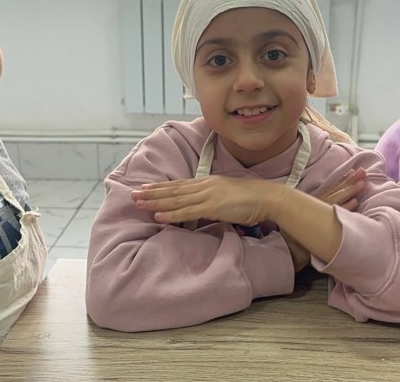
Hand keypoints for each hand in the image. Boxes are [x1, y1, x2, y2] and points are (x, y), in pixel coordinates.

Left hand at [132, 176, 278, 225]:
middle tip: (133, 194)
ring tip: (139, 204)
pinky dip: (171, 214)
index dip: (160, 187)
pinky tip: (158, 216)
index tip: (144, 187)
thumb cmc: (250, 198)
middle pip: (173, 190)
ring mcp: (207, 196)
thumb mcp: (227, 194)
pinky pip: (187, 212)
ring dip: (155, 202)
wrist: (266, 197)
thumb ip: (213, 199)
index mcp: (207, 182)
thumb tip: (202, 206)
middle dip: (152, 193)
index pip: (179, 184)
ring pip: (176, 200)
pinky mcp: (212, 207)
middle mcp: (204, 186)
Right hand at [281, 168, 366, 272]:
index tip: (352, 171)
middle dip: (349, 181)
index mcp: (314, 202)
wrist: (288, 247)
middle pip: (336, 191)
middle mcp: (317, 205)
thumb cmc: (297, 233)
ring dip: (350, 191)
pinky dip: (346, 208)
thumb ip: (316, 208)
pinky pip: (336, 215)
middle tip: (362, 171)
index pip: (331, 189)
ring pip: (337, 200)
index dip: (341, 180)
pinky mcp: (323, 226)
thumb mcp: (305, 216)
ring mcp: (320, 215)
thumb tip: (328, 203)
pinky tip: (355, 202)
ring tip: (362, 183)